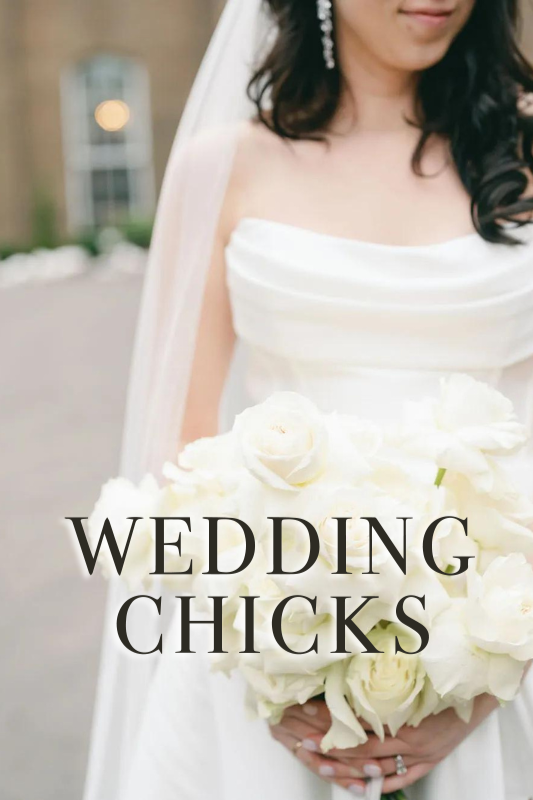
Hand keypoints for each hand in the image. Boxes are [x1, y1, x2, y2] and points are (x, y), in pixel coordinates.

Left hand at [269, 694, 498, 794]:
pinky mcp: (428, 763)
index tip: (306, 716)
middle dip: (330, 746)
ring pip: (376, 768)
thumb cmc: (444, 679)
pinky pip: (400, 780)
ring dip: (347, 768)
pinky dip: (378, 784)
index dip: (332, 721)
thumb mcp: (414, 676)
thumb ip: (385, 680)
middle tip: (303, 743)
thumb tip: (351, 669)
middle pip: (361, 747)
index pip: (358, 722)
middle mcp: (408, 739)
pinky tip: (358, 785)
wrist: (479, 693)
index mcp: (403, 714)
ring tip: (320, 765)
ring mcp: (419, 755)